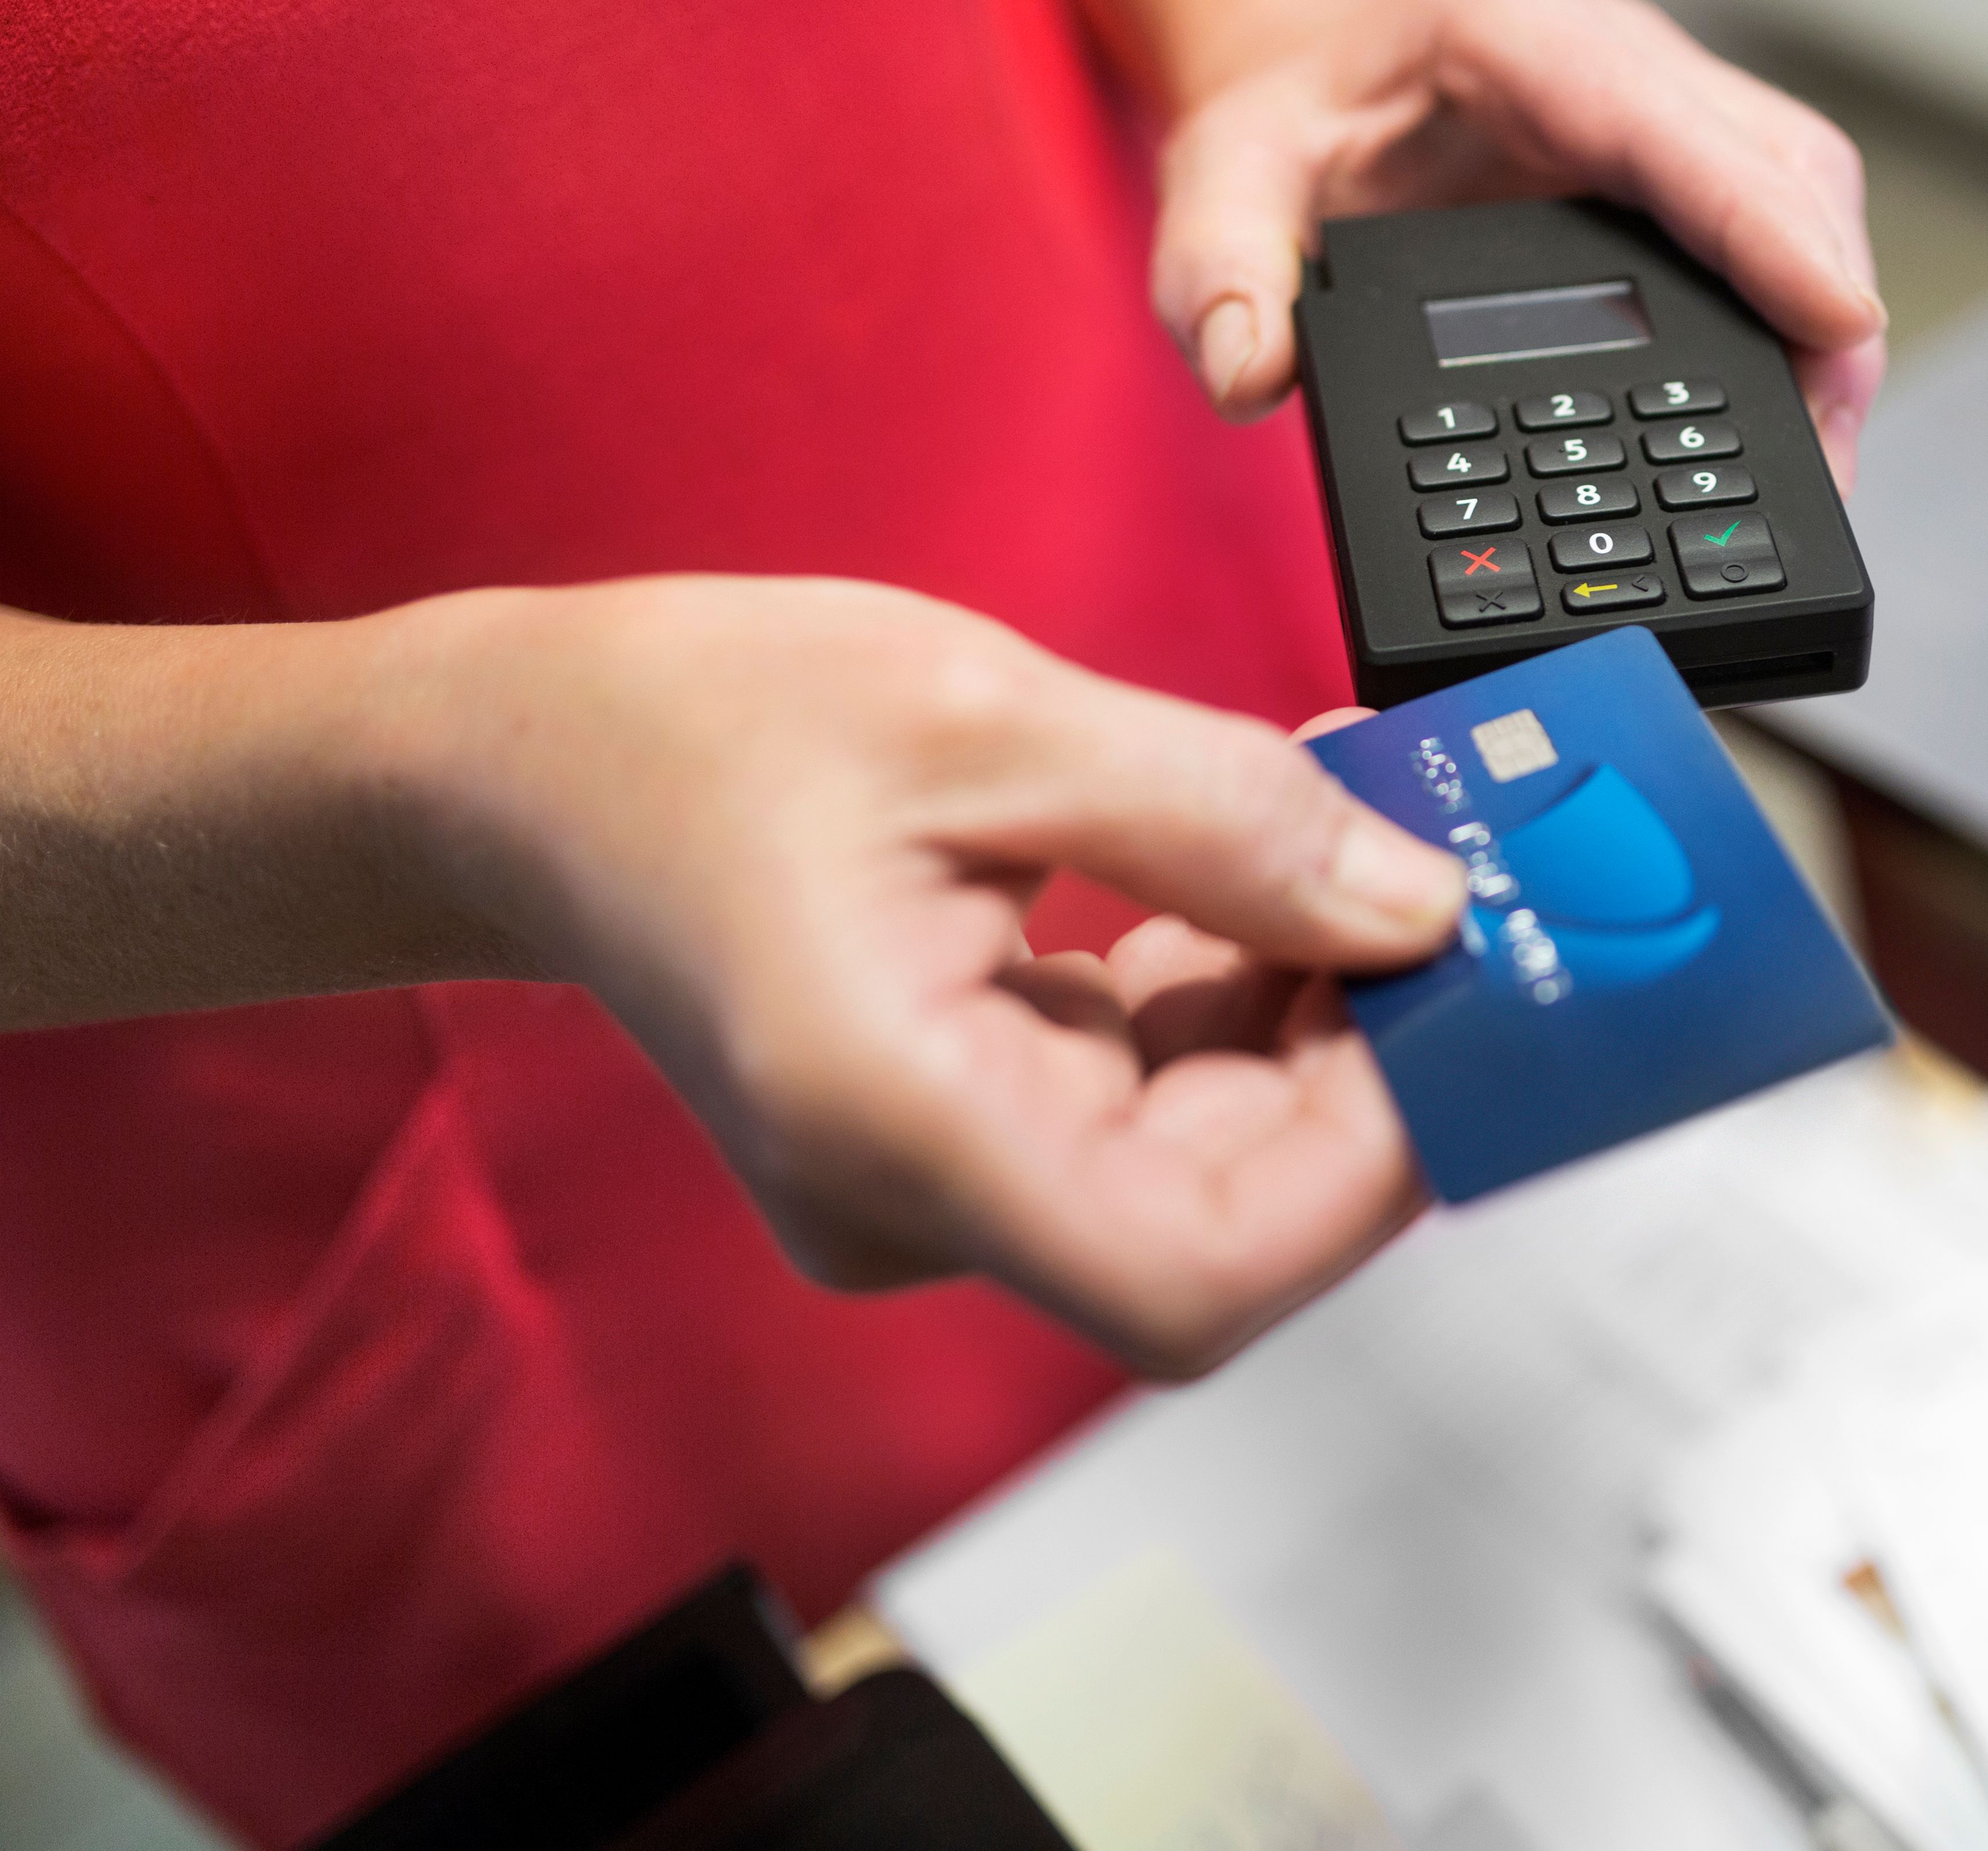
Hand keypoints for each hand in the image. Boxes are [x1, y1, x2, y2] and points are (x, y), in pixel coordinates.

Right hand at [396, 576, 1463, 1375]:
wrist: (520, 760)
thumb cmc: (690, 729)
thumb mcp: (986, 714)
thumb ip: (1220, 819)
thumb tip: (1416, 904)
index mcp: (894, 1121)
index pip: (1193, 1274)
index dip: (1367, 1175)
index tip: (1464, 1021)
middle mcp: (907, 1197)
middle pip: (1217, 1218)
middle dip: (1362, 1064)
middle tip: (1450, 897)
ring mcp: (927, 1180)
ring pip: (1192, 1154)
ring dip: (1305, 1016)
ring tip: (1359, 846)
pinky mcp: (950, 1129)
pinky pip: (1133, 1099)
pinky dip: (1221, 998)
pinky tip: (1257, 874)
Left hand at [1152, 0, 1889, 487]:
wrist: (1305, 93)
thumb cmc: (1280, 136)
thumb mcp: (1213, 190)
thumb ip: (1215, 277)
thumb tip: (1247, 370)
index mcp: (1510, 32)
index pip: (1670, 125)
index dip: (1765, 225)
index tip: (1835, 324)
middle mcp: (1609, 52)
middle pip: (1777, 160)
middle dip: (1822, 304)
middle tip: (1827, 456)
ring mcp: (1660, 102)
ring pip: (1800, 191)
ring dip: (1826, 322)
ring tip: (1820, 463)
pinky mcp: (1681, 160)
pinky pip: (1773, 226)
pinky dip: (1796, 317)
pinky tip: (1790, 416)